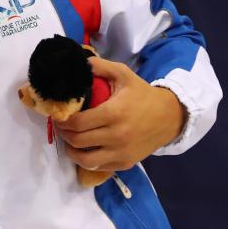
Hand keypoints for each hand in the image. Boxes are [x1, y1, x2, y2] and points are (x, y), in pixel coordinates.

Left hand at [54, 57, 186, 172]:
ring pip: (86, 160)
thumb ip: (100, 66)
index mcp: (113, 113)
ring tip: (69, 140)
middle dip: (63, 133)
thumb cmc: (142, 95)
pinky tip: (84, 149)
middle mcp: (117, 136)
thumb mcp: (123, 74)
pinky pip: (99, 167)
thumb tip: (79, 61)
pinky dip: (87, 160)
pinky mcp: (126, 163)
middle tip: (61, 126)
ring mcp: (121, 152)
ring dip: (72, 151)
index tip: (58, 115)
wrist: (170, 117)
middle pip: (77, 141)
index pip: (77, 123)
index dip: (62, 120)